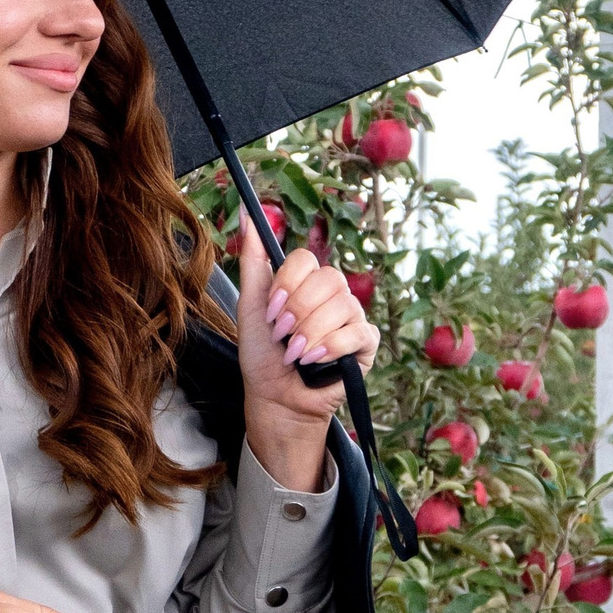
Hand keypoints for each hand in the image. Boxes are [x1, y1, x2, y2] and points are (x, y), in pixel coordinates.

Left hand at [234, 219, 380, 490]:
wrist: (274, 396)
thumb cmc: (262, 353)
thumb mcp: (251, 304)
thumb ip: (253, 260)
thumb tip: (246, 215)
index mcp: (306, 282)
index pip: (306, 259)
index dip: (287, 284)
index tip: (271, 309)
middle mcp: (332, 295)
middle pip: (328, 279)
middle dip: (298, 310)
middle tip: (281, 334)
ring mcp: (352, 318)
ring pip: (342, 306)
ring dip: (310, 333)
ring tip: (294, 354)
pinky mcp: (366, 344)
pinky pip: (358, 332)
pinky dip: (331, 346)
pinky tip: (314, 361)